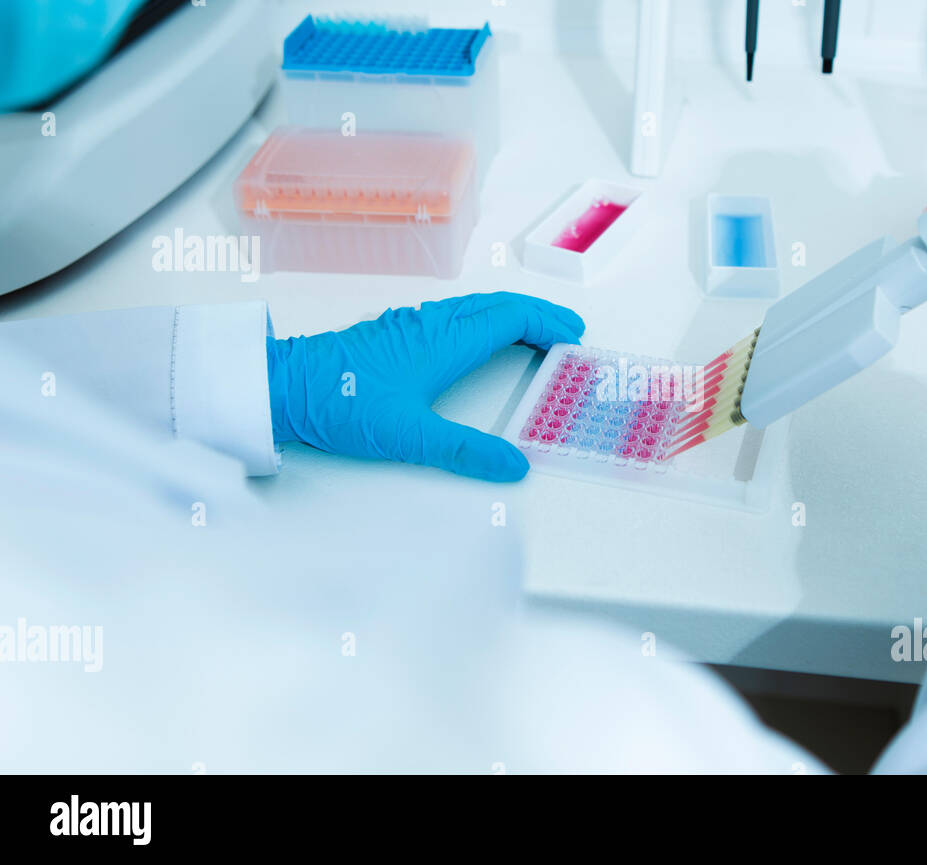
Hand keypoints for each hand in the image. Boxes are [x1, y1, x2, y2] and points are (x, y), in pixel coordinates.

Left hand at [267, 293, 585, 481]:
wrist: (283, 386)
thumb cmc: (340, 402)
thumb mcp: (409, 436)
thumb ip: (465, 452)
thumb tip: (514, 465)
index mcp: (444, 340)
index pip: (511, 318)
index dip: (547, 324)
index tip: (573, 338)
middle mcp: (432, 323)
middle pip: (499, 305)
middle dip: (538, 315)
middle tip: (567, 331)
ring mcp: (412, 324)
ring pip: (476, 307)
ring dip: (511, 315)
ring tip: (535, 332)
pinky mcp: (396, 332)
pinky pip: (455, 314)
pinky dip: (484, 320)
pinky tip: (479, 339)